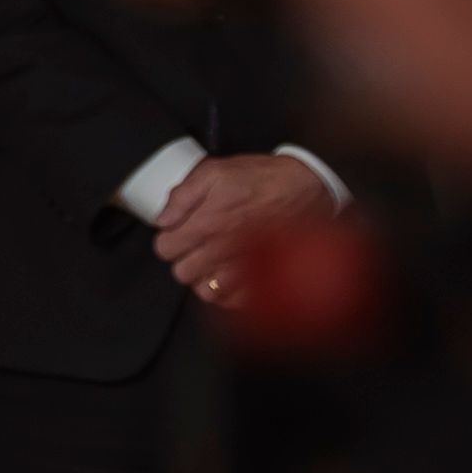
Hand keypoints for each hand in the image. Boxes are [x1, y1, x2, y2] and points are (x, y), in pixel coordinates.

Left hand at [151, 154, 315, 311]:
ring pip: (205, 291)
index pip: (165, 249)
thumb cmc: (264, 179)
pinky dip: (229, 292)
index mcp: (205, 224)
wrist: (308, 188)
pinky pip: (234, 301)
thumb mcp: (216, 171)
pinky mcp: (263, 280)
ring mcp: (242, 270)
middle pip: (182, 273)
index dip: (169, 240)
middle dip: (185, 259)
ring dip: (205, 277)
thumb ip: (183, 194)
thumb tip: (163, 218)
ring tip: (213, 262)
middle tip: (196, 247)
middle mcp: (220, 251)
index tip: (179, 233)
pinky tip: (230, 275)